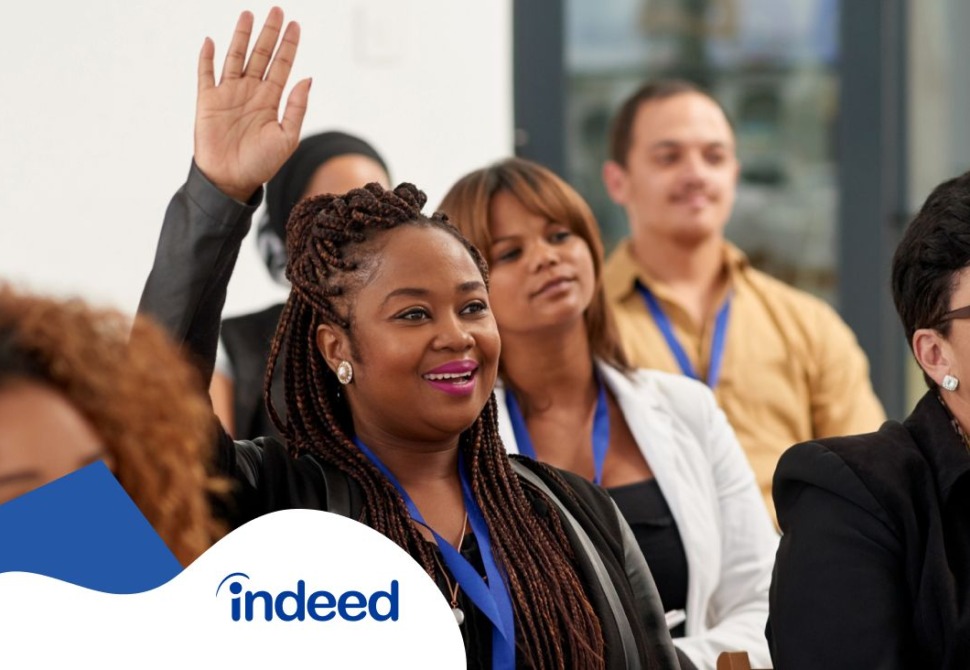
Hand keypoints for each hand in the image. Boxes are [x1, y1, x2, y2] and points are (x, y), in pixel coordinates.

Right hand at [194, 7, 310, 201]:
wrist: (231, 180)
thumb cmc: (261, 164)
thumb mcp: (287, 138)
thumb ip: (297, 108)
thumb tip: (307, 78)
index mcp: (271, 100)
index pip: (282, 66)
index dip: (288, 46)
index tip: (295, 25)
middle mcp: (250, 92)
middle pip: (261, 55)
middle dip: (269, 33)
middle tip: (277, 10)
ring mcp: (228, 94)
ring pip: (235, 57)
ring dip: (241, 36)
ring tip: (248, 15)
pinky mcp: (208, 101)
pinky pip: (206, 74)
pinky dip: (208, 58)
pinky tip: (212, 42)